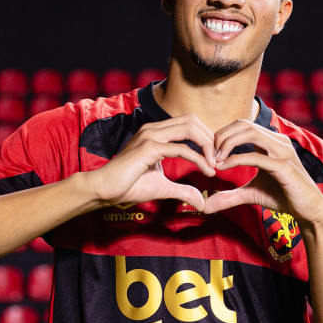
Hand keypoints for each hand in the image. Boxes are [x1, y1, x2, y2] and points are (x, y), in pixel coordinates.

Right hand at [88, 115, 217, 209]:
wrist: (103, 190)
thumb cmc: (128, 186)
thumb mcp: (162, 187)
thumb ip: (182, 190)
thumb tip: (201, 201)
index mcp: (156, 133)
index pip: (188, 123)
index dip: (205, 137)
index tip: (216, 157)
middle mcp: (153, 129)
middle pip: (192, 121)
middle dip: (210, 138)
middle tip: (220, 159)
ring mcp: (150, 136)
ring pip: (189, 129)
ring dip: (207, 146)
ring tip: (215, 164)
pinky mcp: (148, 148)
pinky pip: (181, 148)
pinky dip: (198, 159)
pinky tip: (207, 170)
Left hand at [199, 121, 322, 225]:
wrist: (309, 210)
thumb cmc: (283, 197)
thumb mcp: (251, 194)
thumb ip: (230, 196)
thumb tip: (207, 205)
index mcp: (271, 142)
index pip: (242, 126)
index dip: (223, 135)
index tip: (210, 153)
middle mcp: (278, 141)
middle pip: (244, 124)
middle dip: (222, 137)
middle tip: (208, 155)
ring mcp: (283, 152)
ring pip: (250, 133)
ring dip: (228, 144)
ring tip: (215, 160)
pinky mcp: (284, 167)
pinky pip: (256, 157)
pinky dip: (236, 159)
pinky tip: (223, 167)